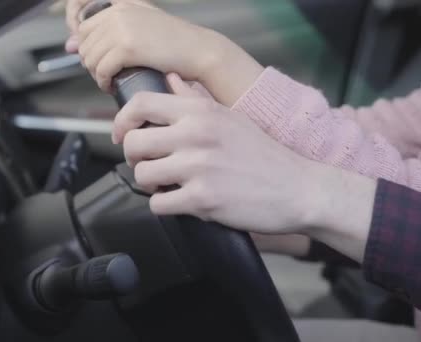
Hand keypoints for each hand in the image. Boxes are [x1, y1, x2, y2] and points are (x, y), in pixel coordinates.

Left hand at [77, 1, 262, 105]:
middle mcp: (119, 14)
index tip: (91, 60)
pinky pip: (102, 69)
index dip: (84, 47)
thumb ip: (106, 32)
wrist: (199, 51)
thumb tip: (69, 45)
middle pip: (84, 44)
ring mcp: (122, 29)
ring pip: (90, 58)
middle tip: (106, 74)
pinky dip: (103, 81)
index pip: (83, 26)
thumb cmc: (174, 44)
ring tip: (110, 81)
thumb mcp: (138, 29)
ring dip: (97, 74)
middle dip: (91, 63)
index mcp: (121, 6)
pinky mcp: (128, 47)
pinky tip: (112, 85)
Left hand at [113, 74, 376, 258]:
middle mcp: (196, 133)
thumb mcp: (228, 116)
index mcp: (200, 110)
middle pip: (134, 143)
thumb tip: (169, 78)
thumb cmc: (262, 153)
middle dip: (136, 159)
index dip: (122, 121)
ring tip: (168, 185)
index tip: (122, 136)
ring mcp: (198, 166)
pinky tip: (181, 202)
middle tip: (151, 166)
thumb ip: (194, 97)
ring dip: (150, 185)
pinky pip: (158, 204)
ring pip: (142, 175)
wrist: (298, 188)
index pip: (141, 104)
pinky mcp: (202, 199)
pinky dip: (164, 206)